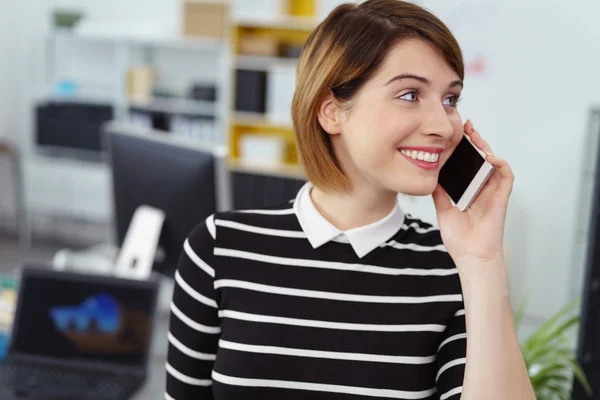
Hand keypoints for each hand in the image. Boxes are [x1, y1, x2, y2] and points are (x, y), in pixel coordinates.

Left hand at [432, 120, 513, 266]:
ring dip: (486, 147)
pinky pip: (506, 176)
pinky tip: (490, 156)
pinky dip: (500, 164)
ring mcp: (493, 192)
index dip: (463, 149)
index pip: (468, 164)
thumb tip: (430, 176)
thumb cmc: (460, 239)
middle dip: (475, 141)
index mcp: (469, 190)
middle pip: (481, 159)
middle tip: (465, 126)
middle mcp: (482, 188)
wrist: (471, 256)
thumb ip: (440, 192)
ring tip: (474, 135)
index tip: (453, 135)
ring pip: (494, 162)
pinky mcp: (501, 197)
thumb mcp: (443, 210)